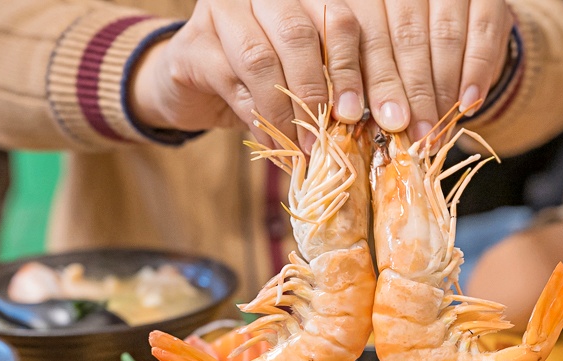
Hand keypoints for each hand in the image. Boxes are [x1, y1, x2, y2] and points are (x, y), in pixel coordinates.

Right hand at [130, 0, 363, 149]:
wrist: (196, 89)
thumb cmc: (262, 83)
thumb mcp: (305, 78)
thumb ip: (332, 84)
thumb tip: (369, 118)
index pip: (338, 20)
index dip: (353, 69)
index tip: (361, 114)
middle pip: (299, 34)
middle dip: (317, 91)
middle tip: (328, 134)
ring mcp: (221, 12)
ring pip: (261, 59)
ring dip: (285, 110)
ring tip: (301, 145)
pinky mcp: (193, 46)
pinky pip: (232, 84)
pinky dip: (258, 120)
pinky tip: (274, 144)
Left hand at [342, 0, 514, 139]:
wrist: (453, 19)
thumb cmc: (402, 51)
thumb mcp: (379, 56)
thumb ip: (372, 78)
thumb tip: (371, 123)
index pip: (371, 38)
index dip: (381, 83)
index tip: (389, 122)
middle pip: (408, 37)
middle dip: (415, 92)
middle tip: (419, 134)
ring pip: (445, 36)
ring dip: (444, 88)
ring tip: (441, 126)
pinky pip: (483, 32)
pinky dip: (476, 72)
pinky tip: (469, 103)